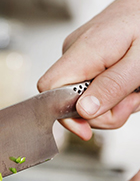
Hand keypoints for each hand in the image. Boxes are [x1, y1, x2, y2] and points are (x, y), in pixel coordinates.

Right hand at [37, 0, 139, 140]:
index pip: (49, 89)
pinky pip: (89, 86)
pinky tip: (124, 83)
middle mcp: (72, 54)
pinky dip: (108, 92)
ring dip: (109, 103)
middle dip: (100, 113)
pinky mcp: (84, 59)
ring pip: (82, 97)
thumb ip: (111, 86)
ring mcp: (77, 56)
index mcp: (83, 52)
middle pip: (68, 101)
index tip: (86, 128)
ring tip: (133, 90)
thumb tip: (83, 111)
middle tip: (130, 103)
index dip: (62, 113)